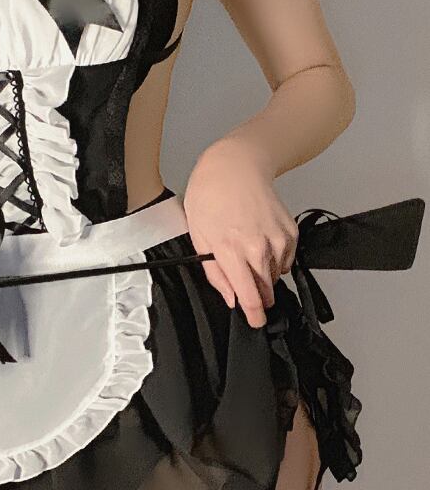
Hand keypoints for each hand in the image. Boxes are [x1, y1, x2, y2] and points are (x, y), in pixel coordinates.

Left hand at [183, 137, 298, 327]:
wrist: (235, 167)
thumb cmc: (210, 198)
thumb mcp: (200, 237)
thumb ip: (216, 273)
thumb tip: (231, 298)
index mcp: (232, 250)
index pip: (249, 295)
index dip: (254, 314)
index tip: (256, 323)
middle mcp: (259, 247)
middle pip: (266, 289)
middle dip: (258, 296)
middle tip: (248, 291)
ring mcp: (278, 239)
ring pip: (276, 275)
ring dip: (264, 276)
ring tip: (248, 255)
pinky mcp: (290, 232)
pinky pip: (285, 259)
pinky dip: (274, 259)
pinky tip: (260, 245)